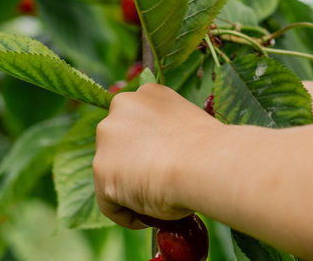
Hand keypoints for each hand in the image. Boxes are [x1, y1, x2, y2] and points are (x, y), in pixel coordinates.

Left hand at [94, 82, 218, 228]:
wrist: (205, 162)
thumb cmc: (210, 148)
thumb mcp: (190, 127)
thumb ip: (170, 133)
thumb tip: (171, 157)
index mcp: (149, 93)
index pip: (137, 119)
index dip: (149, 143)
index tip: (163, 161)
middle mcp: (122, 107)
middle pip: (119, 141)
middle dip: (133, 162)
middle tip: (156, 183)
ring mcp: (108, 137)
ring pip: (111, 171)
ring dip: (128, 187)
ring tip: (154, 204)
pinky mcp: (101, 170)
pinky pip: (109, 201)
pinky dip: (126, 213)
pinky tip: (148, 219)